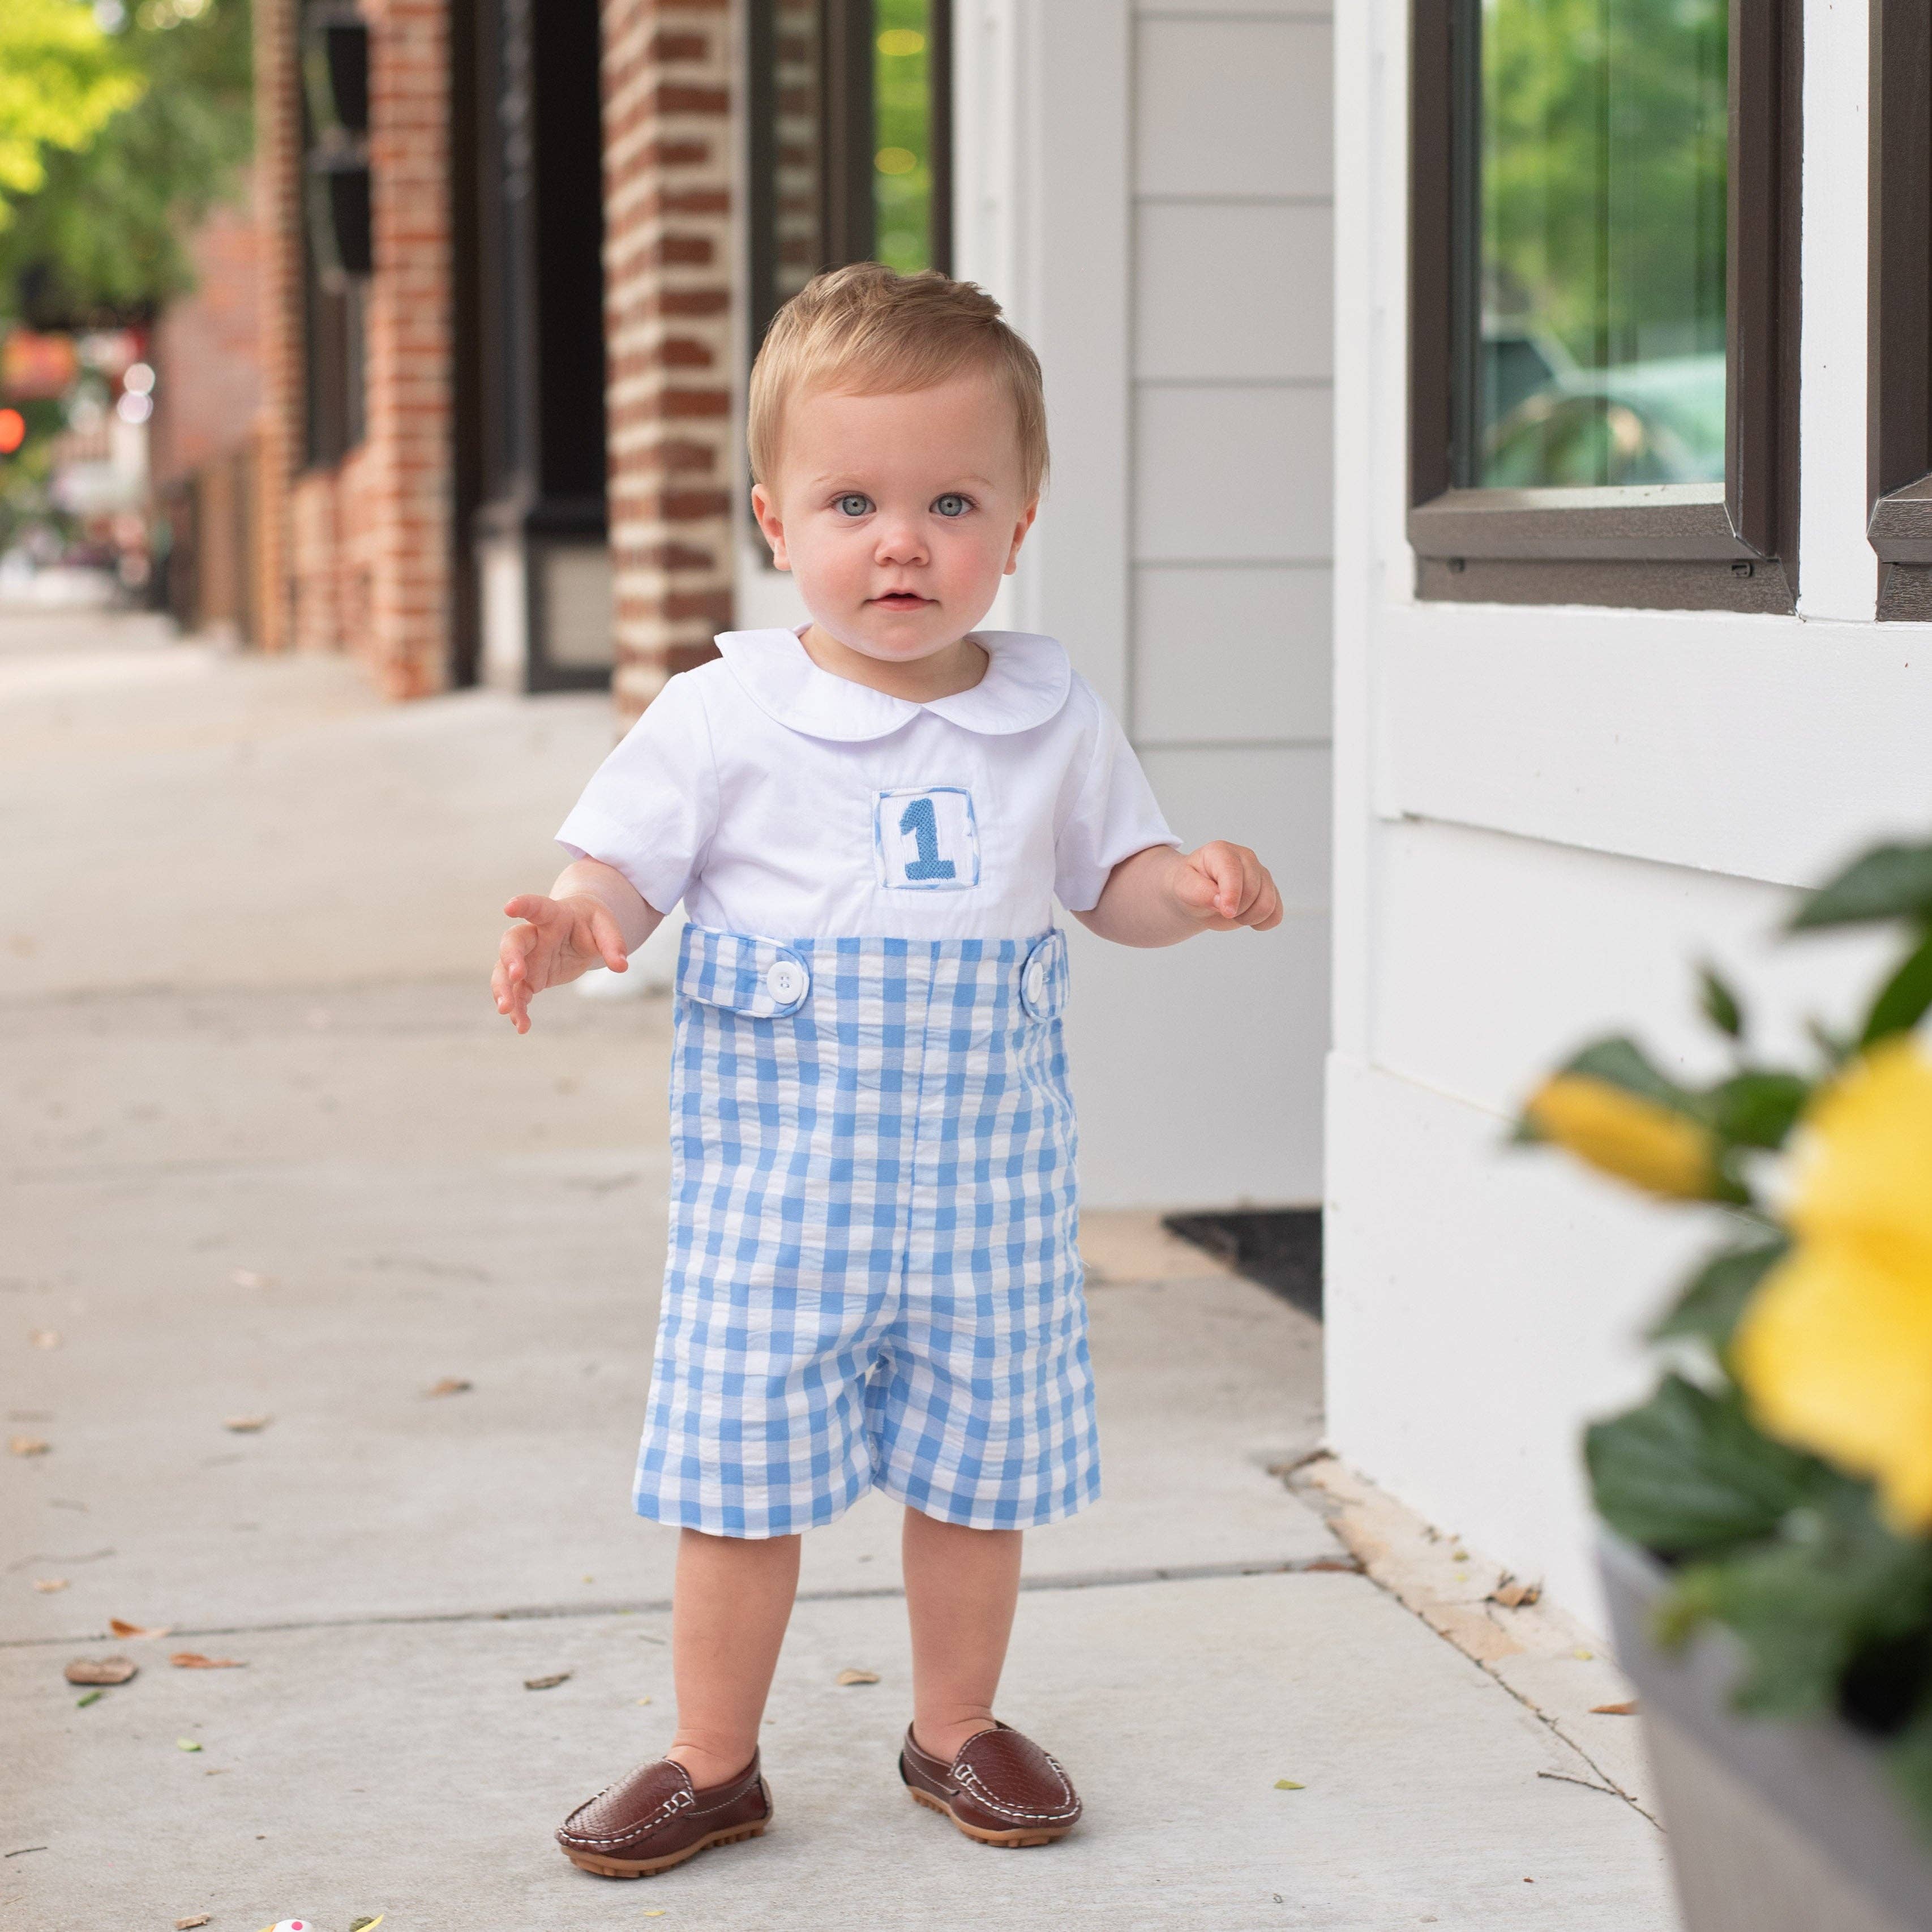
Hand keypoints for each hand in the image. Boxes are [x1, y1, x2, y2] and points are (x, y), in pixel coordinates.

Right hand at [492, 893, 629, 1033]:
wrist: (580, 930)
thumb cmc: (591, 922)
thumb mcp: (606, 926)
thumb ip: (613, 943)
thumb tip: (621, 966)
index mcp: (553, 915)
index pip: (536, 907)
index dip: (523, 905)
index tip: (509, 907)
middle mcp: (534, 936)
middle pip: (513, 943)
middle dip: (510, 958)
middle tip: (516, 976)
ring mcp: (528, 958)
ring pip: (505, 972)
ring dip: (504, 990)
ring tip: (507, 1011)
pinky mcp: (530, 978)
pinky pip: (519, 994)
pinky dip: (518, 1010)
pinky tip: (521, 1026)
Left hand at [1170, 841, 1283, 932]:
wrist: (1197, 893)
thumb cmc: (1190, 885)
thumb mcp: (1182, 886)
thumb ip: (1199, 891)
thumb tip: (1220, 900)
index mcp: (1222, 852)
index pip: (1233, 872)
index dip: (1232, 894)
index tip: (1226, 912)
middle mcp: (1246, 858)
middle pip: (1252, 892)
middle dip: (1234, 909)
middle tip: (1218, 909)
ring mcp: (1261, 874)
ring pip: (1268, 905)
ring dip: (1247, 918)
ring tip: (1231, 912)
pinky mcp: (1270, 891)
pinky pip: (1276, 915)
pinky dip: (1261, 923)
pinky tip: (1245, 917)